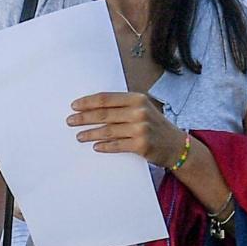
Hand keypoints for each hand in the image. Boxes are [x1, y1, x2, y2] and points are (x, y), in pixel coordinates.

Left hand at [69, 91, 185, 166]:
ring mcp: (141, 129)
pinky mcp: (142, 145)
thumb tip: (93, 107)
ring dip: (90, 134)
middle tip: (70, 121)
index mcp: (137, 99)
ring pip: (108, 131)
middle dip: (84, 118)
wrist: (176, 145)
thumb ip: (122, 106)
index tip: (74, 106)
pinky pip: (117, 145)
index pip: (106, 99)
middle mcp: (139, 112)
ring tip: (79, 136)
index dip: (88, 102)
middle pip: (104, 114)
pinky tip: (95, 146)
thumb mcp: (142, 109)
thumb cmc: (155, 126)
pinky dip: (104, 146)